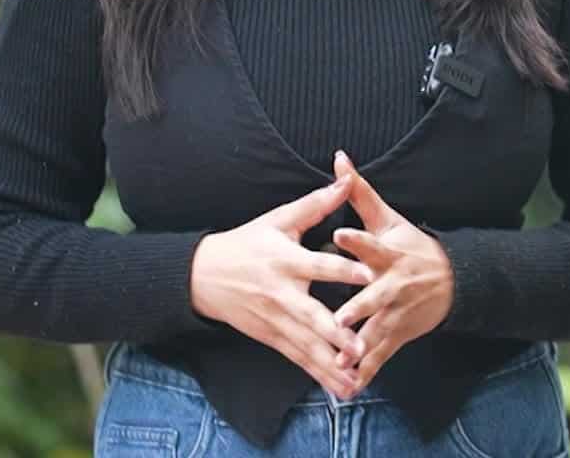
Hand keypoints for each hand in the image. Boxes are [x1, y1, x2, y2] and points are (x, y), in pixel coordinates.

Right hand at [189, 174, 373, 398]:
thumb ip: (316, 204)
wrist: (203, 275)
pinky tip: (340, 389)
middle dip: (335, 334)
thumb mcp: (278, 219)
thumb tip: (345, 179)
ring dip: (331, 364)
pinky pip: (298, 358)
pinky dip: (318, 374)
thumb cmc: (247, 242)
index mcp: (285, 260)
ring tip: (356, 380)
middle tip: (360, 347)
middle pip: (311, 316)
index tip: (367, 274)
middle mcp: (281, 294)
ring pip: (306, 345)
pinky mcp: (271, 338)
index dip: (341, 269)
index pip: (317, 265)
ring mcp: (275, 320)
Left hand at [326, 149, 454, 391]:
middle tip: (337, 318)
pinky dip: (367, 370)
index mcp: (389, 254)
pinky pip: (381, 354)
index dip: (356, 239)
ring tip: (340, 361)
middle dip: (357, 308)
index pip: (371, 243)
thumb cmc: (411, 245)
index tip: (338, 234)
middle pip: (374, 297)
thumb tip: (338, 158)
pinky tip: (350, 386)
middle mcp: (393, 285)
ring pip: (376, 331)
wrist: (454, 281)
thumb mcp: (390, 218)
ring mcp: (398, 313)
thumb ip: (359, 193)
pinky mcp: (399, 334)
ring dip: (360, 347)